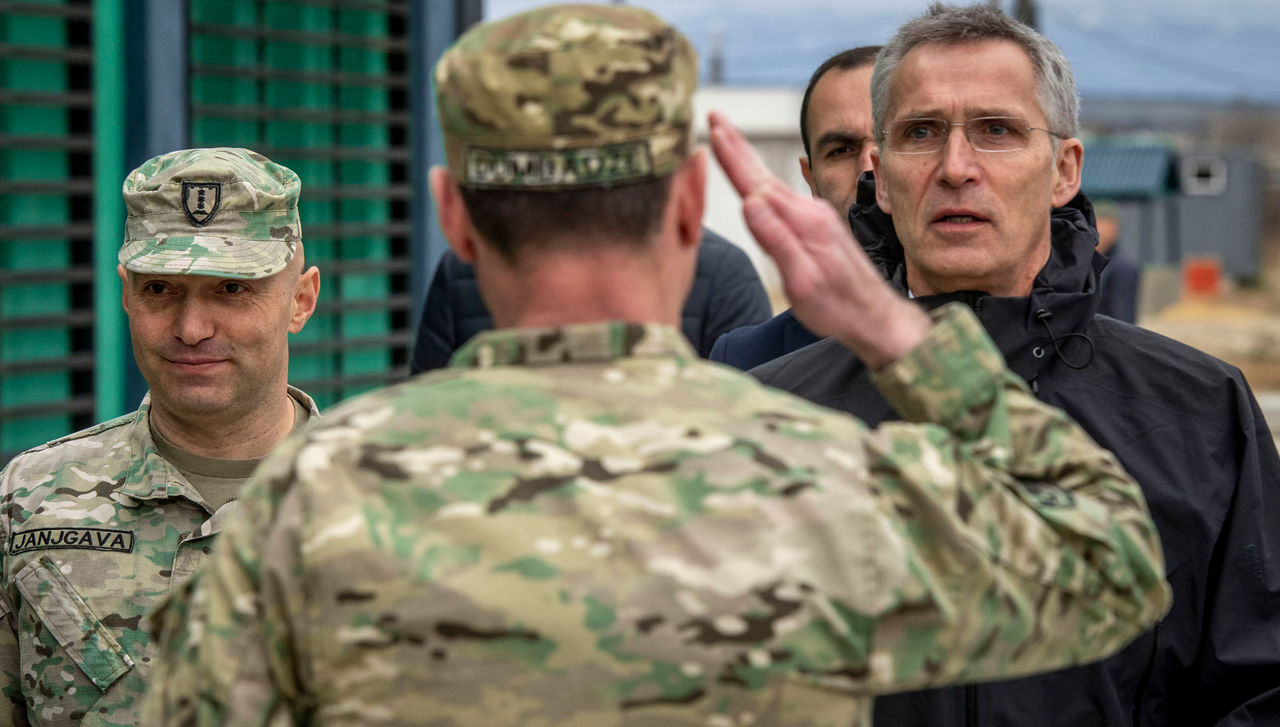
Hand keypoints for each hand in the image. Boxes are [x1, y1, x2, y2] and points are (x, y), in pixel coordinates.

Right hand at [707, 111, 929, 368]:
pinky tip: (752, 182)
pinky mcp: (815, 226)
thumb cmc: (839, 306)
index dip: (731, 155)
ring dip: (745, 159)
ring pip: (770, 183)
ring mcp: (813, 216)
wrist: (876, 316)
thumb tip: (751, 202)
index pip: (756, 183)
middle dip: (736, 145)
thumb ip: (778, 240)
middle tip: (714, 115)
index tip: (714, 126)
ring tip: (725, 138)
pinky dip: (759, 181)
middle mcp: (809, 211)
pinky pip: (779, 197)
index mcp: (803, 221)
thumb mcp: (803, 280)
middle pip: (762, 174)